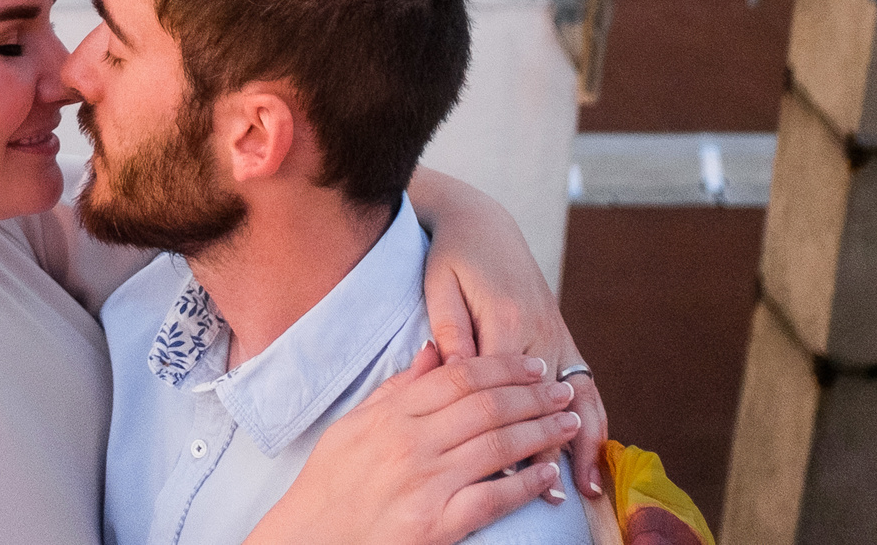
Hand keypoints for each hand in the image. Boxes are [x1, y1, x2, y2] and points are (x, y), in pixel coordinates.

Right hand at [252, 345, 582, 544]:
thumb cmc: (328, 487)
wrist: (310, 541)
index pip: (459, 377)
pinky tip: (547, 475)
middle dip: (533, 395)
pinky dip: (526, 484)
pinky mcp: (437, 525)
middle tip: (561, 390)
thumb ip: (396, 389)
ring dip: (540, 432)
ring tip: (566, 424)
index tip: (531, 365)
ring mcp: (426, 484)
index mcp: (390, 416)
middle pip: (487, 407)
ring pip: (498, 446)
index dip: (502, 367)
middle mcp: (410, 444)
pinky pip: (494, 498)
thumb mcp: (352, 426)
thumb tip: (434, 350)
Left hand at [412, 176, 608, 497]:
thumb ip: (451, 330)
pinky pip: (585, 382)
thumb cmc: (452, 257)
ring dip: (585, 441)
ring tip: (585, 485)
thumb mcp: (440, 286)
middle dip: (552, 450)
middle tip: (553, 498)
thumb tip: (455, 372)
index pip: (510, 391)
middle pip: (550, 403)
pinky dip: (592, 418)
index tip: (507, 474)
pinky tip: (592, 450)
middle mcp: (540, 329)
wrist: (484, 222)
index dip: (511, 434)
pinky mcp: (562, 335)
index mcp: (505, 318)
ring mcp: (557, 333)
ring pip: (578, 396)